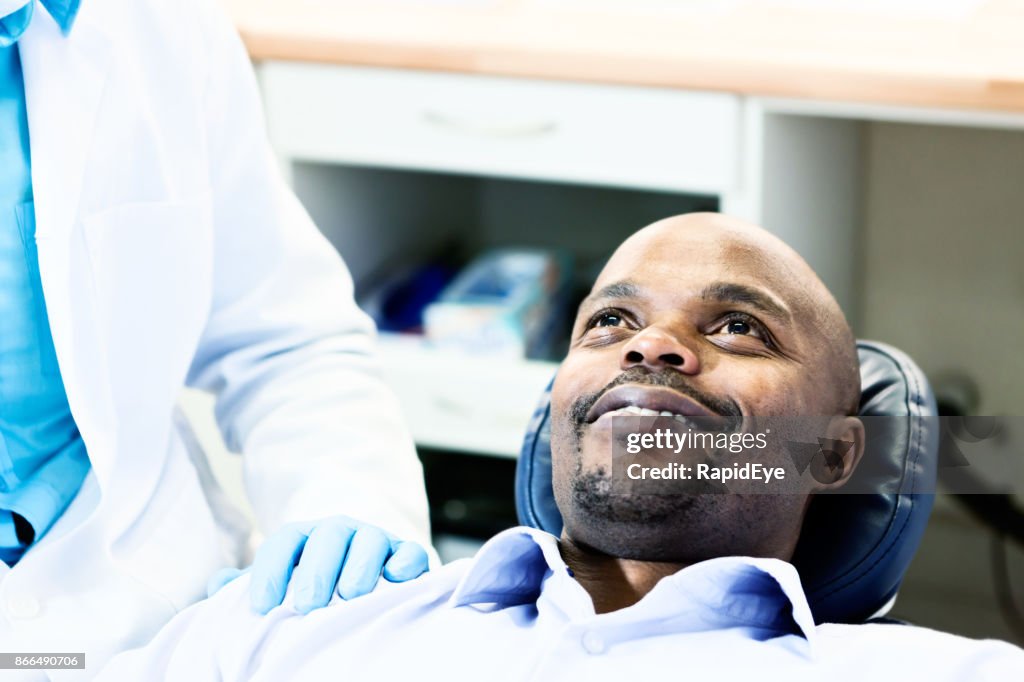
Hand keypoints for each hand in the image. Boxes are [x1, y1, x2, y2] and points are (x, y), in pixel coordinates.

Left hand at [206, 516, 429, 614]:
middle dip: (317, 570)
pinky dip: (405, 561)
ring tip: (351, 595)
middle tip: (306, 605)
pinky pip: (410, 551)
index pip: (285, 541)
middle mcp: (341, 532)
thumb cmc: (314, 589)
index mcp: (305, 537)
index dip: (271, 570)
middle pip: (328, 536)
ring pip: (370, 540)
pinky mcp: (407, 556)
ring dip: (360, 565)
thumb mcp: (281, 585)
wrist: (364, 581)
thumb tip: (218, 584)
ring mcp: (376, 541)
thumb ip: (246, 586)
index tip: (262, 606)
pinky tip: (394, 579)